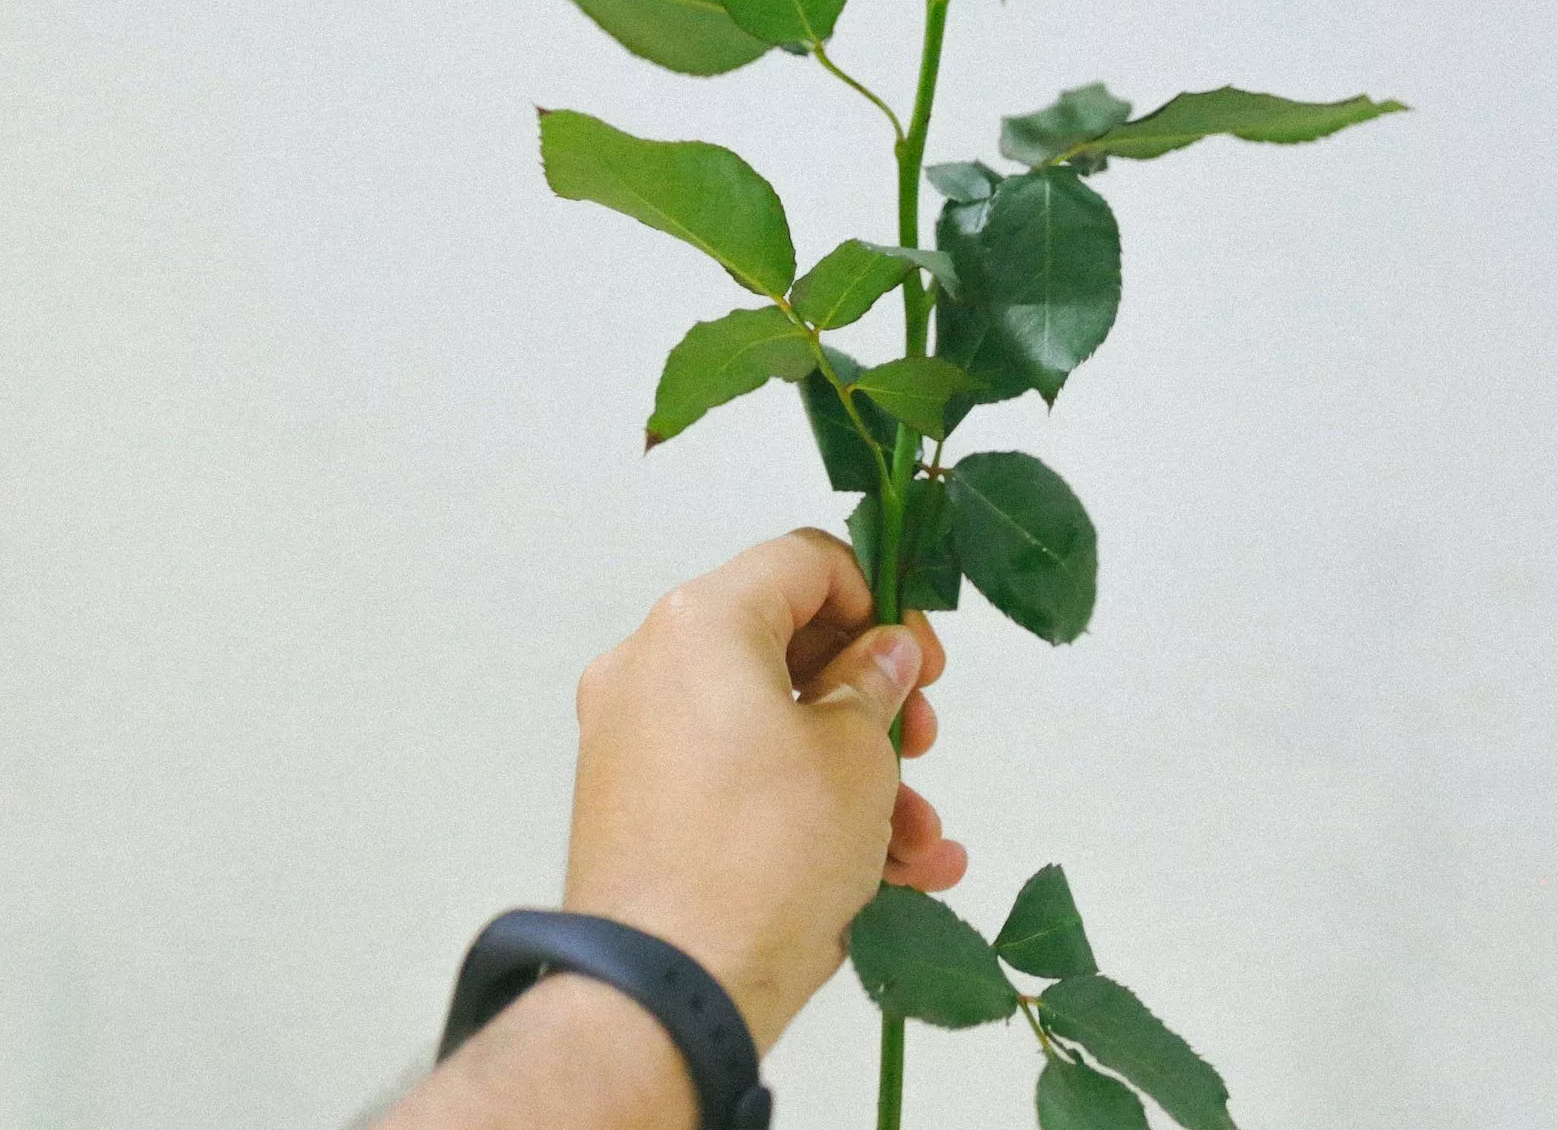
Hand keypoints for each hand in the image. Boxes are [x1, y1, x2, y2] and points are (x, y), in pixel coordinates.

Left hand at [562, 528, 962, 1052]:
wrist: (666, 995)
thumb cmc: (763, 857)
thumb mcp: (856, 756)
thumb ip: (875, 686)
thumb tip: (882, 656)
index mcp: (698, 623)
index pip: (804, 561)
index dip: (881, 600)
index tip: (921, 663)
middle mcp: (650, 668)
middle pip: (785, 648)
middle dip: (872, 701)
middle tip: (921, 742)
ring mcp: (635, 743)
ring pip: (770, 731)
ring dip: (856, 775)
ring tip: (922, 840)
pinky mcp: (637, 813)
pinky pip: (736, 786)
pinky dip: (804, 813)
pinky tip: (893, 874)